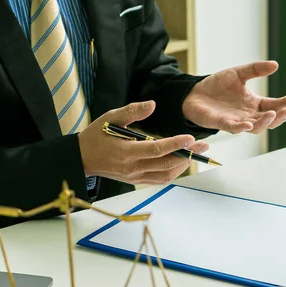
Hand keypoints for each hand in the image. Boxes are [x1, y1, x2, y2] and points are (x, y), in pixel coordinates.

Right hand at [78, 101, 208, 184]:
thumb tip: (153, 105)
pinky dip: (174, 172)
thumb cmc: (96, 135)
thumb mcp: (110, 117)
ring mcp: (135, 177)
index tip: (191, 138)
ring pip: (166, 175)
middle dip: (188, 155)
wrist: (82, 158)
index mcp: (126, 152)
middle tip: (204, 145)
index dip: (175, 144)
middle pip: (166, 165)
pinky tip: (182, 162)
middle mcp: (132, 168)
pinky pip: (159, 180)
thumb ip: (132, 111)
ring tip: (197, 153)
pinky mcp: (136, 181)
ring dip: (184, 165)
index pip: (156, 150)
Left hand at [182, 61, 285, 133]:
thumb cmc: (217, 85)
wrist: (195, 93)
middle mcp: (247, 115)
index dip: (282, 103)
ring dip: (264, 123)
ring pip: (254, 127)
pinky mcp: (222, 123)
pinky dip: (242, 128)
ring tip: (272, 114)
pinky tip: (249, 125)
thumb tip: (275, 64)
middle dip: (279, 117)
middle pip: (268, 120)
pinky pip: (234, 128)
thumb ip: (256, 69)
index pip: (272, 105)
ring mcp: (236, 121)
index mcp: (253, 103)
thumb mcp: (238, 73)